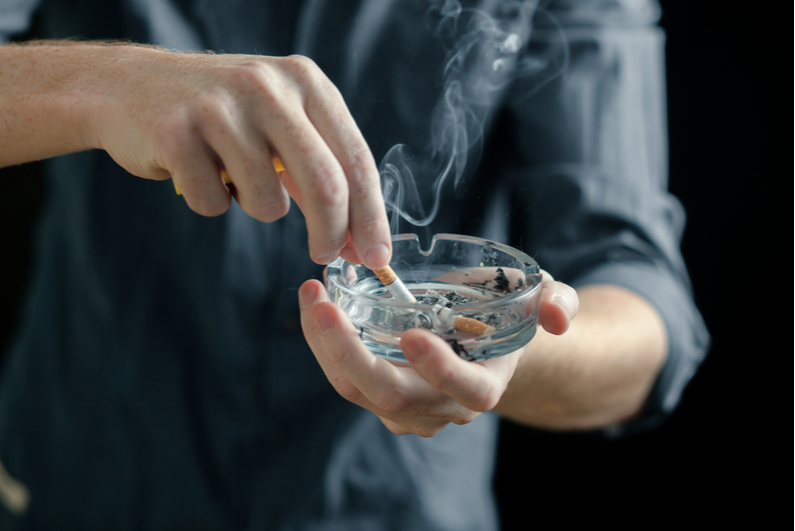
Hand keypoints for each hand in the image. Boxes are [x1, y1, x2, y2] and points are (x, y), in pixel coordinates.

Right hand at [87, 47, 389, 267]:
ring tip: (234, 178)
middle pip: (325, 184)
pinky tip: (198, 171)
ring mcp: (221, 107)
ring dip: (256, 208)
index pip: (356, 159)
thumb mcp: (282, 123)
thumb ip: (322, 173)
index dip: (371, 217)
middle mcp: (269, 86)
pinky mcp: (177, 131)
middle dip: (331, 233)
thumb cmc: (222, 116)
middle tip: (325, 256)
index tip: (378, 258)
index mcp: (306, 82)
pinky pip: (215, 204)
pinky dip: (212, 203)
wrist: (131, 87)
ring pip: (267, 203)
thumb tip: (359, 243)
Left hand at [298, 271, 577, 436]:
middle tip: (326, 305)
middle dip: (353, 354)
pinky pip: (344, 378)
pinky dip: (323, 344)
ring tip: (312, 296)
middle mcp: (442, 406)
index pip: (465, 391)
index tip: (413, 335)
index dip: (440, 370)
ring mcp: (406, 405)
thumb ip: (559, 302)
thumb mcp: (545, 298)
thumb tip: (558, 317)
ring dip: (326, 346)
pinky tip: (316, 306)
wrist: (481, 338)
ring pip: (358, 391)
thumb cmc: (511, 314)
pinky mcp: (378, 394)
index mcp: (484, 386)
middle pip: (394, 397)